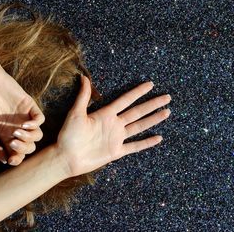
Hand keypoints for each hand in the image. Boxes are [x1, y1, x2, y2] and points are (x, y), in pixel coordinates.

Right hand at [0, 67, 44, 164]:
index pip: (18, 153)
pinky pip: (40, 120)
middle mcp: (18, 129)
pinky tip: (24, 124)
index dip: (17, 159)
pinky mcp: (30, 107)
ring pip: (38, 136)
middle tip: (12, 142)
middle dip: (23, 149)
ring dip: (29, 137)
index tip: (11, 159)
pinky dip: (35, 125)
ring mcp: (25, 118)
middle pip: (30, 147)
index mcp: (7, 137)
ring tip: (16, 132)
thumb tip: (5, 162)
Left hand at [56, 75, 170, 176]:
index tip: (150, 84)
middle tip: (167, 97)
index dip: (138, 92)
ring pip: (139, 126)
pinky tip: (158, 138)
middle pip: (138, 111)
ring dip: (153, 119)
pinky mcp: (116, 152)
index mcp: (106, 114)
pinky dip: (146, 143)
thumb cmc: (69, 135)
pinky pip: (134, 146)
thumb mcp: (75, 113)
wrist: (66, 157)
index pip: (126, 100)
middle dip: (152, 104)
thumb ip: (83, 96)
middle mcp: (114, 124)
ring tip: (166, 112)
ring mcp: (116, 138)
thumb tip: (83, 77)